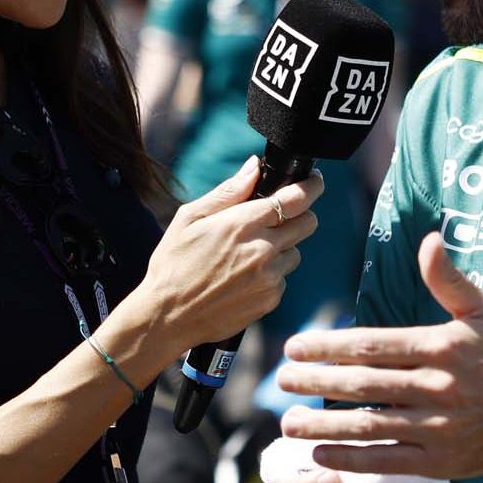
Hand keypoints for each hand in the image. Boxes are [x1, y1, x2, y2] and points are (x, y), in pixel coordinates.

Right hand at [138, 157, 322, 350]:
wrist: (169, 316)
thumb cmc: (174, 263)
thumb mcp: (190, 218)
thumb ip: (228, 191)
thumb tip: (254, 167)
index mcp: (242, 224)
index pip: (295, 198)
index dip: (311, 186)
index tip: (314, 182)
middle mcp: (263, 249)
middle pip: (307, 223)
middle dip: (299, 216)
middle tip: (278, 219)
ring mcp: (269, 277)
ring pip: (295, 252)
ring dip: (281, 248)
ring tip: (247, 255)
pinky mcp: (270, 299)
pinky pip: (283, 278)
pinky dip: (270, 274)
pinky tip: (243, 278)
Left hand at [275, 233, 482, 478]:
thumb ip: (448, 279)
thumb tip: (429, 239)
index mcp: (442, 347)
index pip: (373, 345)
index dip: (329, 347)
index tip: (294, 347)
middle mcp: (439, 388)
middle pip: (364, 385)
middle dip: (316, 383)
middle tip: (279, 380)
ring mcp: (439, 428)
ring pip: (370, 426)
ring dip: (324, 426)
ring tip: (288, 422)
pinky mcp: (440, 462)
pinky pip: (388, 459)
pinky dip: (352, 458)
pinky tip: (321, 452)